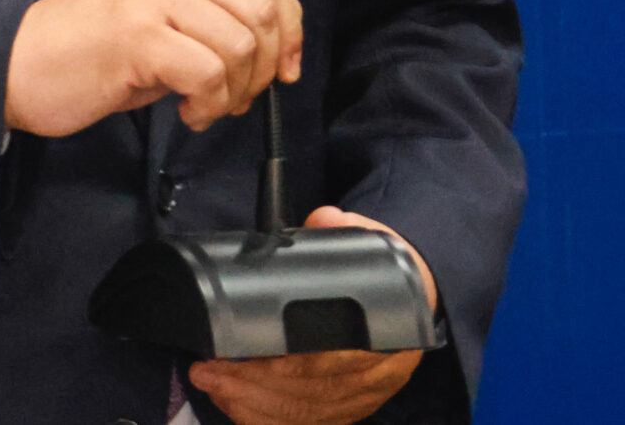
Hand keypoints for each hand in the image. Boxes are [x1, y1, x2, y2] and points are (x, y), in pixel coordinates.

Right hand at [4, 0, 302, 135]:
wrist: (20, 62)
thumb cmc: (91, 47)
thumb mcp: (158, 11)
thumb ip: (211, 13)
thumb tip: (276, 48)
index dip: (291, 23)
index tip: (287, 65)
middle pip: (262, 9)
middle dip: (267, 66)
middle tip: (240, 97)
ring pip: (240, 44)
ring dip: (236, 91)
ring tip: (207, 106)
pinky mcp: (139, 36)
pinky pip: (209, 73)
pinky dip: (210, 105)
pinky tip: (188, 113)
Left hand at [186, 207, 438, 424]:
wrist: (416, 300)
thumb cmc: (389, 275)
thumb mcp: (377, 244)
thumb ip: (346, 231)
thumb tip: (323, 219)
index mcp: (390, 335)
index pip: (331, 362)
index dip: (282, 365)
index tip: (237, 353)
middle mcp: (378, 376)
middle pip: (310, 394)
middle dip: (251, 385)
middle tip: (208, 370)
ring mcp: (362, 399)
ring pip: (303, 415)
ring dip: (250, 404)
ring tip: (212, 384)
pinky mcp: (347, 412)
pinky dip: (264, 419)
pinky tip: (234, 405)